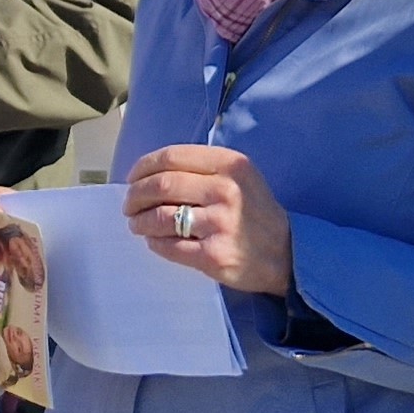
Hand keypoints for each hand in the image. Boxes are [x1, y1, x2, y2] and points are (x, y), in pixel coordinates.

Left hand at [125, 143, 293, 296]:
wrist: (284, 252)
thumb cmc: (253, 210)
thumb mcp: (238, 176)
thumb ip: (202, 168)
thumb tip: (149, 173)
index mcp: (230, 164)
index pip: (172, 157)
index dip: (143, 167)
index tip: (132, 178)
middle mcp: (226, 190)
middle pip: (161, 185)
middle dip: (135, 195)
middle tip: (129, 204)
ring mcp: (220, 224)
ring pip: (160, 217)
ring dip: (139, 220)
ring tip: (136, 223)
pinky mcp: (214, 255)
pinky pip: (169, 246)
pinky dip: (154, 242)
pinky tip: (154, 240)